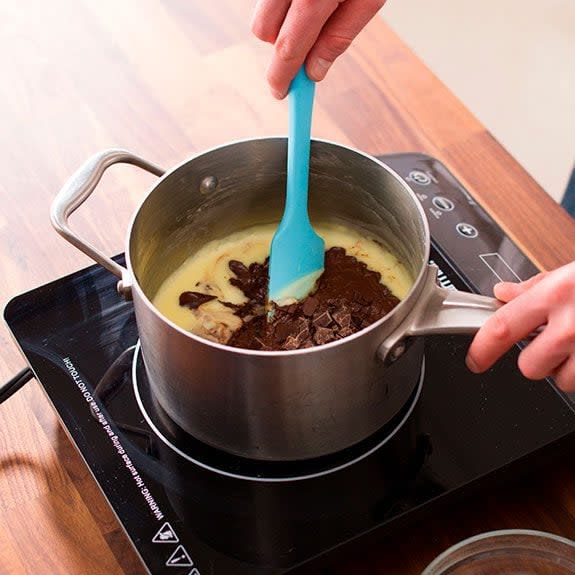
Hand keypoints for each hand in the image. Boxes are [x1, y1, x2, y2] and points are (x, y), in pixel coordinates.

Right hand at [251, 0, 385, 98]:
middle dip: (281, 45)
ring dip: (281, 20)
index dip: (282, 78)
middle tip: (307, 43)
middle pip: (264, 31)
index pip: (288, 49)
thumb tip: (315, 72)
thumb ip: (339, 36)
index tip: (282, 94)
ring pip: (262, 10)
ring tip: (314, 5)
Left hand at [466, 261, 574, 389]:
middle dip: (535, 359)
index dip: (482, 348)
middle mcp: (570, 326)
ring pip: (560, 379)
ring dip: (564, 367)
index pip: (502, 327)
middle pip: (529, 366)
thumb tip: (504, 293)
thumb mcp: (571, 274)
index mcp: (555, 295)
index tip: (474, 359)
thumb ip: (535, 287)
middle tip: (549, 342)